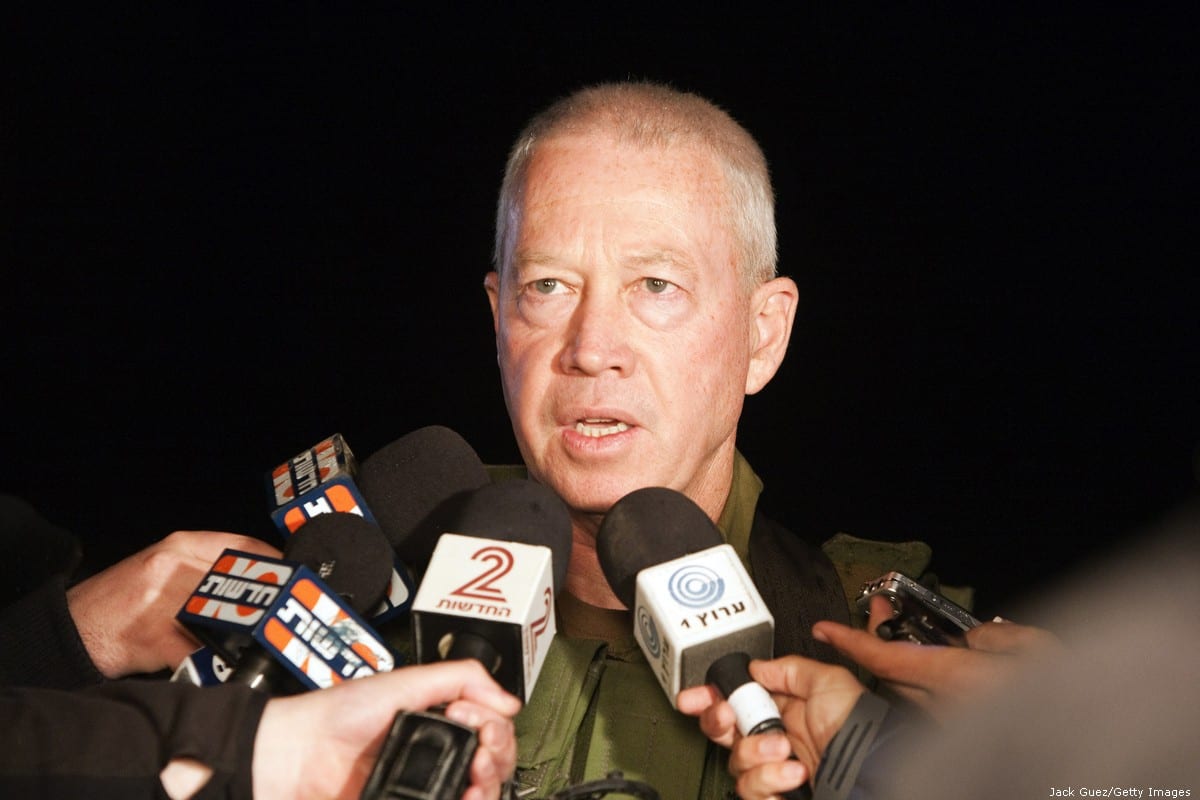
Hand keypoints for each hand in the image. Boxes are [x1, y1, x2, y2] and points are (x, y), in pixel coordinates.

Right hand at [66, 530, 282, 677]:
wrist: (68, 631)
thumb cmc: (119, 604)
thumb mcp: (164, 570)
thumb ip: (206, 569)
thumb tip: (263, 585)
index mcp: (180, 546)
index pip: (243, 546)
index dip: (276, 564)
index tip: (299, 579)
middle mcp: (173, 567)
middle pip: (240, 583)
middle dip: (269, 604)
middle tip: (292, 619)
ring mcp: (163, 601)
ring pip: (225, 617)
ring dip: (249, 636)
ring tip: (270, 645)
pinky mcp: (154, 637)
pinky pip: (200, 652)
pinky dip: (218, 662)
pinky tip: (231, 668)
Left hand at [250, 659, 521, 799]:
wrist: (296, 755)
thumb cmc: (336, 715)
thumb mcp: (405, 681)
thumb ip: (461, 677)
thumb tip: (507, 700)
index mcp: (439, 720)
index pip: (491, 728)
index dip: (493, 723)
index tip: (471, 714)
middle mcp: (436, 753)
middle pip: (494, 764)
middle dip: (498, 755)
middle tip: (482, 751)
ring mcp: (424, 785)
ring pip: (480, 793)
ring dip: (487, 784)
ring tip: (474, 777)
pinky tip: (463, 796)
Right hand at [678, 656, 865, 799]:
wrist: (876, 770)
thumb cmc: (860, 729)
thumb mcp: (830, 681)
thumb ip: (790, 669)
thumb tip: (757, 667)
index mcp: (782, 710)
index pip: (734, 702)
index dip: (710, 699)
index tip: (694, 698)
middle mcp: (774, 740)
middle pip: (723, 732)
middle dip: (718, 721)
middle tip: (729, 717)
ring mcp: (774, 771)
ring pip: (735, 763)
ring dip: (757, 755)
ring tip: (787, 752)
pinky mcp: (777, 796)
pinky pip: (751, 793)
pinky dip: (768, 782)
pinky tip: (792, 776)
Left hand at [813, 595, 1062, 717]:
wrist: (1090, 748)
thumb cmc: (1072, 699)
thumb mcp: (1035, 649)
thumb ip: (994, 636)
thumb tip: (971, 638)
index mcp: (956, 680)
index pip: (884, 660)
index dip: (850, 642)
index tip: (823, 629)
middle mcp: (947, 709)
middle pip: (893, 674)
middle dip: (879, 641)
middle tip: (881, 611)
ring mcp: (954, 728)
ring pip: (915, 691)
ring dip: (904, 663)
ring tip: (906, 631)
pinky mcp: (964, 738)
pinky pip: (936, 707)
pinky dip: (930, 684)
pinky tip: (946, 668)